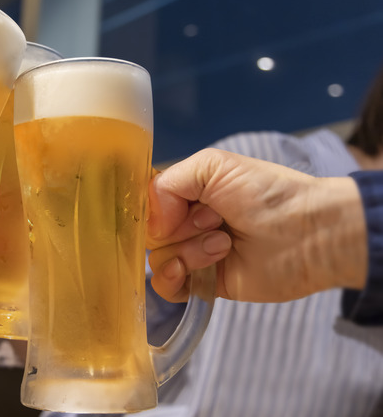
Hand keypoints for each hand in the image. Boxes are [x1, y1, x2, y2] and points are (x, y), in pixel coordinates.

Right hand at [146, 148, 367, 302]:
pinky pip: (166, 288)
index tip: (177, 206)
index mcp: (186, 193)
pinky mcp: (203, 284)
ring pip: (158, 258)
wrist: (308, 233)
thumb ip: (167, 184)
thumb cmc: (266, 193)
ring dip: (188, 250)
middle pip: (150, 233)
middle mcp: (186, 223)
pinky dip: (172, 279)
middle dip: (178, 227)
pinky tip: (195, 269)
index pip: (145, 203)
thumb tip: (151, 226)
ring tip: (223, 244)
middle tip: (214, 220)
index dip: (152, 208)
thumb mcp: (214, 166)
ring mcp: (193, 254)